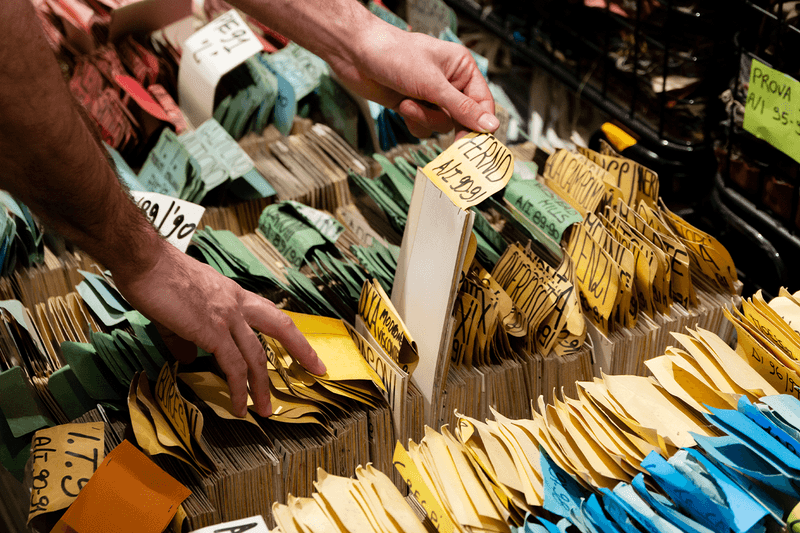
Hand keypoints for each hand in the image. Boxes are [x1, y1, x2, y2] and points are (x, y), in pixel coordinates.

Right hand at [112, 242, 325, 417]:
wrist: (145, 261)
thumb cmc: (157, 277)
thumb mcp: (180, 307)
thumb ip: (187, 336)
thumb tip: (190, 358)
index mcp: (234, 295)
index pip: (271, 314)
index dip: (289, 331)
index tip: (302, 346)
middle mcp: (237, 304)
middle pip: (281, 327)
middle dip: (302, 349)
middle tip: (317, 369)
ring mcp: (227, 317)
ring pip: (256, 356)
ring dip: (261, 387)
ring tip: (264, 410)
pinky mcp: (212, 331)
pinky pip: (233, 366)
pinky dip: (238, 389)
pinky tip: (238, 406)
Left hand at [327, 22, 498, 138]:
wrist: (356, 55)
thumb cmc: (393, 55)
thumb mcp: (432, 83)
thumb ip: (461, 107)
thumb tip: (489, 125)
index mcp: (461, 68)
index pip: (482, 102)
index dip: (480, 123)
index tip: (476, 143)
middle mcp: (448, 83)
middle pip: (463, 118)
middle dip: (447, 122)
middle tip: (452, 143)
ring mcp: (430, 96)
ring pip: (441, 125)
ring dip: (424, 118)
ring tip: (409, 102)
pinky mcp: (413, 106)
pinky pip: (423, 127)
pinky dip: (413, 121)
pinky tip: (402, 106)